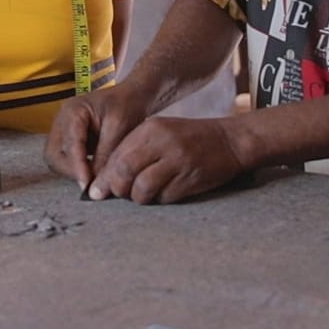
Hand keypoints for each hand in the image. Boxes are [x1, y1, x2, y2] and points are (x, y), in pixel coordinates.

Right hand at [43, 85, 151, 189]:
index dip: (77, 166)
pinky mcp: (68, 139)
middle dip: (71, 171)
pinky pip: (64, 158)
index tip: (87, 184)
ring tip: (93, 178)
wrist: (131, 96)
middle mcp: (61, 120)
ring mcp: (62, 130)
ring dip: (72, 171)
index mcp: (72, 111)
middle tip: (91, 183)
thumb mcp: (118, 128)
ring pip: (56, 159)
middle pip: (54, 154)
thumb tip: (95, 182)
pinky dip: (76, 168)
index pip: (69, 144)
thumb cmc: (126, 106)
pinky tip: (92, 172)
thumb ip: (105, 154)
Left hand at [86, 116, 246, 204]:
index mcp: (150, 129)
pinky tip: (165, 192)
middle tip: (118, 195)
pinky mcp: (191, 178)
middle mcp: (163, 142)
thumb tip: (105, 180)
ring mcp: (178, 161)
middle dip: (117, 190)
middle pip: (125, 173)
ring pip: (142, 189)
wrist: (230, 141)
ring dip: (138, 198)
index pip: (117, 157)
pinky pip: (165, 198)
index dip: (104, 178)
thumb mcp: (160, 134)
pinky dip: (160, 200)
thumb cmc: (189, 139)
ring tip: (143, 194)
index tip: (98, 191)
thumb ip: (133, 151)